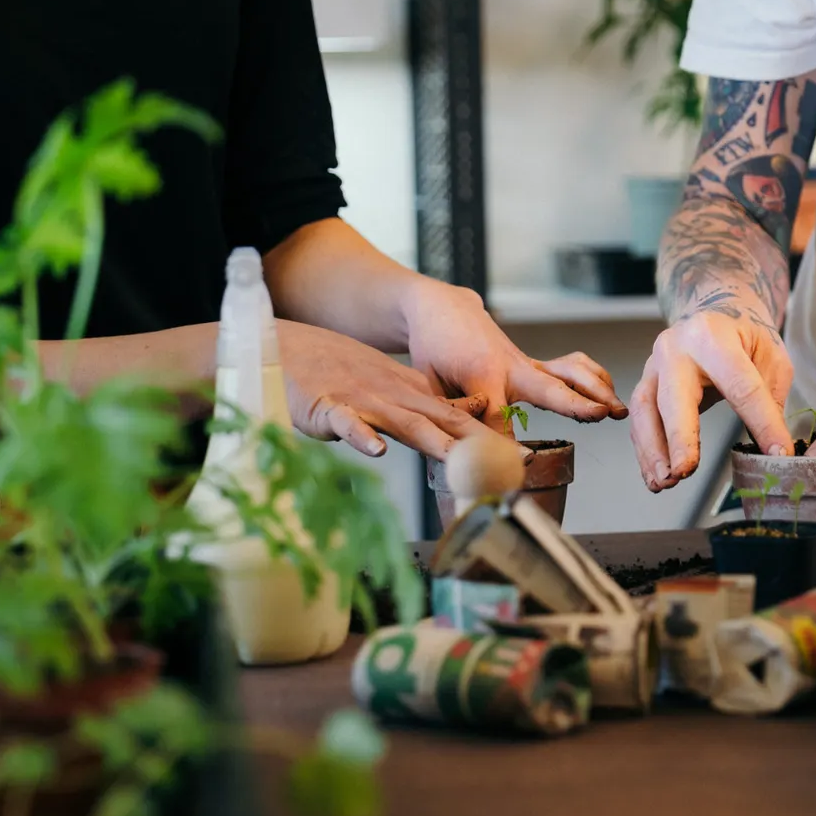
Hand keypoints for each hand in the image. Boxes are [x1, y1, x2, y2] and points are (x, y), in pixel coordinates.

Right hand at [279, 320, 493, 459]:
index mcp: (413, 399)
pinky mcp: (329, 410)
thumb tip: (474, 421)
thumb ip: (431, 411)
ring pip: (403, 423)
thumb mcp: (395, 396)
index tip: (523, 459)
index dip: (491, 438)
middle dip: (476, 443)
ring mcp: (364, 404)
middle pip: (442, 422)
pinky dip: (362, 436)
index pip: (459, 419)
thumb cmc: (343, 381)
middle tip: (507, 461)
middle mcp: (396, 400)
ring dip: (430, 439)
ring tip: (454, 455)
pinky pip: (347, 424)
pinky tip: (376, 449)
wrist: (292, 354)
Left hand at [403, 283, 626, 429]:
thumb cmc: (432, 349)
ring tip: (618, 411)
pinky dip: (593, 376)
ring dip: (597, 388)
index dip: (506, 444)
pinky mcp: (535, 364)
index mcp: (480, 375)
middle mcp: (510, 368)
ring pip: (569, 372)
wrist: (443, 310)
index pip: (496, 417)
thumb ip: (447, 412)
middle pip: (549, 388)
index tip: (520, 465)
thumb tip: (458, 448)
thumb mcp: (428, 382)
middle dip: (577, 403)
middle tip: (602, 414)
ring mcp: (526, 364)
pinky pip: (571, 366)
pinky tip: (608, 395)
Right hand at [630, 311, 795, 491]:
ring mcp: (654, 365)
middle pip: (673, 397)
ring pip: (645, 412)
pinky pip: (640, 422)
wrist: (713, 309)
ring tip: (666, 482)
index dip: (761, 423)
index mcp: (714, 336)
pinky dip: (647, 453)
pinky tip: (657, 477)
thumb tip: (774, 451)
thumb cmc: (745, 335)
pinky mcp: (645, 384)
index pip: (740, 386)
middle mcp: (676, 348)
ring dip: (653, 452)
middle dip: (678, 438)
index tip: (777, 455)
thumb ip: (770, 399)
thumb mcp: (771, 356)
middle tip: (684, 471)